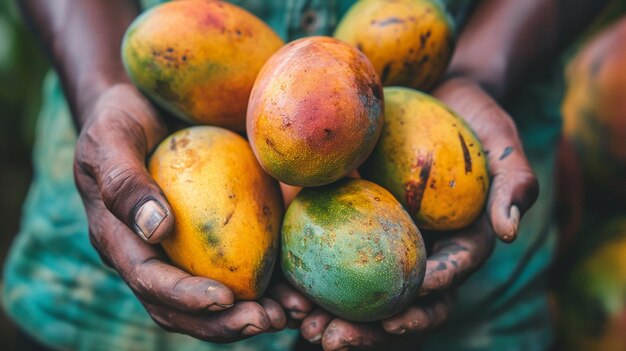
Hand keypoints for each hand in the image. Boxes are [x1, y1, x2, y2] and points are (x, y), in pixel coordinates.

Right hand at [74, 84, 285, 341]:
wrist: (144, 108)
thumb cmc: (121, 119)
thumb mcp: (111, 138)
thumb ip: (124, 181)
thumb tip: (156, 230)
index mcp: (119, 241)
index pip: (149, 281)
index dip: (184, 297)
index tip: (224, 299)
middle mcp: (150, 256)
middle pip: (182, 307)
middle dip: (224, 323)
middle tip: (269, 320)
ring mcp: (181, 252)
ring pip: (213, 300)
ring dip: (251, 313)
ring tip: (293, 313)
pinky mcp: (210, 240)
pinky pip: (239, 268)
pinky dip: (268, 284)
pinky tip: (299, 287)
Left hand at [297, 77, 537, 349]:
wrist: (427, 87)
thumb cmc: (469, 114)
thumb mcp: (498, 136)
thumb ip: (514, 179)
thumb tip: (509, 232)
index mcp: (456, 241)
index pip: (444, 282)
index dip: (422, 305)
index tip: (393, 317)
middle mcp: (419, 247)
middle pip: (398, 302)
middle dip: (368, 330)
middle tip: (332, 339)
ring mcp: (383, 237)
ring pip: (360, 290)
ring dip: (333, 316)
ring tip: (303, 326)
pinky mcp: (349, 219)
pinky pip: (328, 254)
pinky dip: (308, 278)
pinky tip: (284, 290)